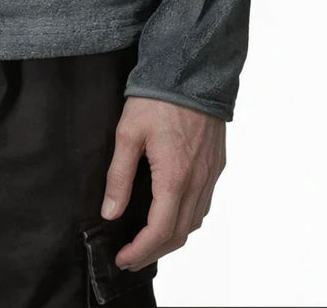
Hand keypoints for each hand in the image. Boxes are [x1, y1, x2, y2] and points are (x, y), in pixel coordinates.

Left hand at [99, 95, 225, 270]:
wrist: (192, 67)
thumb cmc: (158, 97)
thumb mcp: (128, 133)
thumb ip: (119, 176)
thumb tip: (111, 212)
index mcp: (175, 177)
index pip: (160, 231)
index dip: (140, 251)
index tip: (123, 258)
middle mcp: (198, 181)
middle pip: (180, 234)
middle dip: (154, 251)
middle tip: (131, 256)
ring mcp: (211, 173)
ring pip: (196, 221)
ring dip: (173, 237)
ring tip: (148, 240)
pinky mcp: (216, 164)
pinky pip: (205, 203)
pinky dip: (188, 218)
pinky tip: (171, 212)